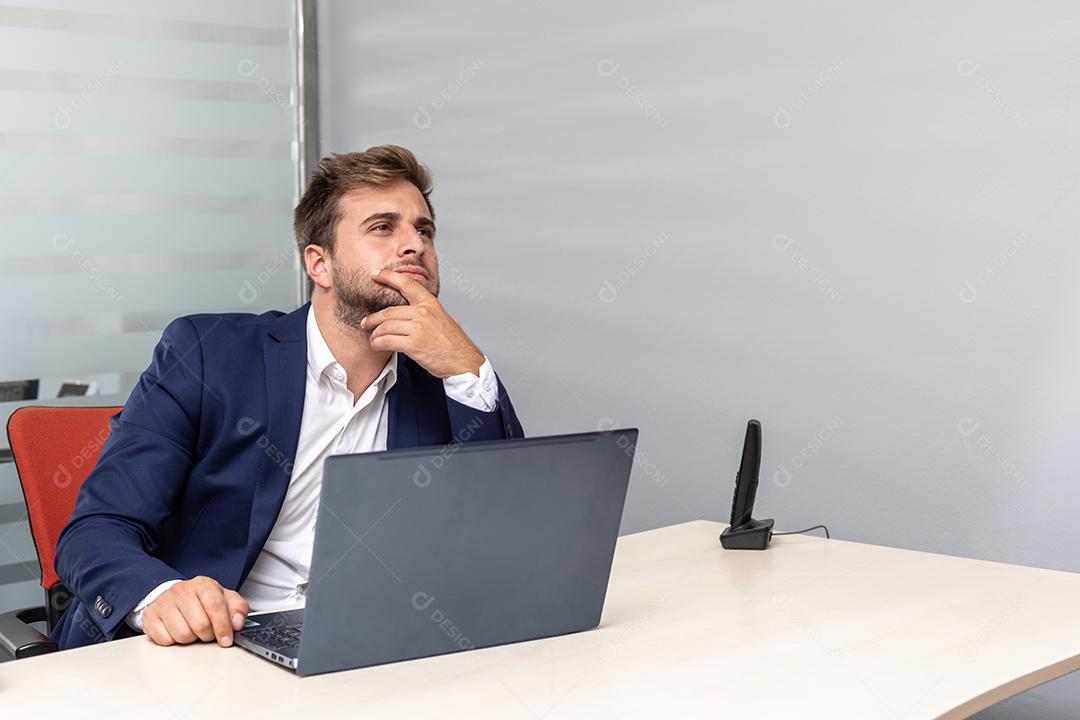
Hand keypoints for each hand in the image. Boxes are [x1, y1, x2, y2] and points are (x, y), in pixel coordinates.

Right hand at [142, 576, 248, 646]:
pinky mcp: (150, 617)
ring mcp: (164, 603)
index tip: (226, 640)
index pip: (215, 605)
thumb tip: (238, 622)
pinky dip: (174, 641)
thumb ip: (237, 608)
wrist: (173, 597)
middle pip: (200, 624)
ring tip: (192, 629)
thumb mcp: (224, 599)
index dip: (223, 626)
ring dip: (191, 639)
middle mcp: (182, 590)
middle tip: (207, 633)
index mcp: (203, 584)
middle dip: (207, 635)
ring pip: (183, 635)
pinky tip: (177, 630)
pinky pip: (165, 640)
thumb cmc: (200, 600)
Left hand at [361, 269, 484, 377]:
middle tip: (366, 322)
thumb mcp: (441, 318)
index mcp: (430, 303)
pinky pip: (386, 341)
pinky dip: (378, 344)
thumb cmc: (453, 343)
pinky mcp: (413, 344)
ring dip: (375, 334)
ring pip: (385, 326)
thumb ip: (424, 311)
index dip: (388, 276)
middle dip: (373, 318)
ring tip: (373, 339)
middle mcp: (423, 313)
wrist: (464, 361)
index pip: (406, 284)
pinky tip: (377, 346)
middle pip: (388, 312)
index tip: (376, 273)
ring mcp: (418, 328)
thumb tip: (406, 311)